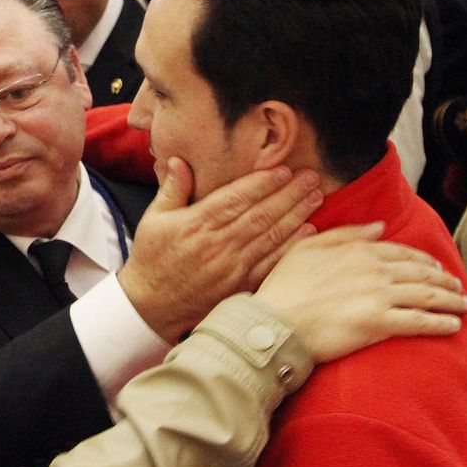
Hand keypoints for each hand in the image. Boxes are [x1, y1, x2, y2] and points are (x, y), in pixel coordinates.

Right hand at [118, 159, 323, 342]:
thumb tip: (180, 160)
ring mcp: (231, 267)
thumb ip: (172, 189)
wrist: (151, 306)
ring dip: (296, 215)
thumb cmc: (152, 259)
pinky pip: (271, 264)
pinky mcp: (239, 286)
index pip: (235, 198)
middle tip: (311, 176)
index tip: (284, 169)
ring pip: (270, 236)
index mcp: (196, 224)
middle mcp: (217, 245)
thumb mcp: (153, 219)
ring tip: (315, 197)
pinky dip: (291, 247)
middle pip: (260, 214)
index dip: (262, 183)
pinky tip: (309, 231)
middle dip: (289, 194)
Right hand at [254, 223, 466, 362]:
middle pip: (421, 273)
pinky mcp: (379, 324)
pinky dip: (440, 323)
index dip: (424, 261)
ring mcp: (379, 296)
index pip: (402, 252)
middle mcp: (374, 270)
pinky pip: (419, 322)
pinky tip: (453, 326)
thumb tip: (379, 227)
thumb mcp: (308, 247)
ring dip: (450, 300)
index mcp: (358, 250)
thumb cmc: (285, 287)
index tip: (437, 268)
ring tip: (464, 305)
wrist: (276, 322)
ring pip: (426, 296)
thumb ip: (345, 234)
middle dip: (444, 280)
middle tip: (458, 288)